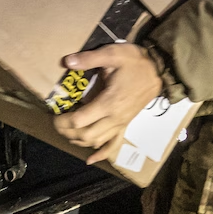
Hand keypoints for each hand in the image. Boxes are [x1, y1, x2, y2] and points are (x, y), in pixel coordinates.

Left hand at [52, 43, 162, 162]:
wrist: (159, 70)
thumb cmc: (135, 62)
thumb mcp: (112, 54)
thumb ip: (88, 59)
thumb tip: (66, 62)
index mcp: (108, 103)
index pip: (79, 121)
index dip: (62, 121)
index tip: (53, 114)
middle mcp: (114, 118)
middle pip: (85, 135)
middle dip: (67, 132)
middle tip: (56, 123)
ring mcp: (120, 124)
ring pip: (96, 141)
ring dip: (78, 140)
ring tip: (67, 132)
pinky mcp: (125, 125)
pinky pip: (114, 145)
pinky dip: (101, 154)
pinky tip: (90, 159)